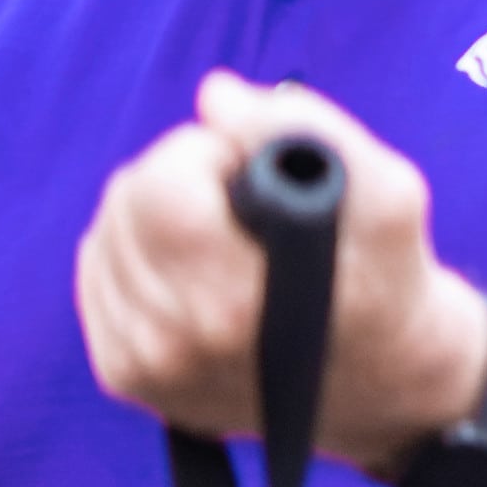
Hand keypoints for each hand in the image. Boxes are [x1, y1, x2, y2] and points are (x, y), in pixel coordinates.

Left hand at [75, 76, 486, 461]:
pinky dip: (136, 254)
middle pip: (126, 200)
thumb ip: (302, 127)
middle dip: (181, 178)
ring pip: (106, 231)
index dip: (207, 154)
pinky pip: (97, 272)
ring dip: (156, 217)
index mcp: (229, 305)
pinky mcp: (122, 374)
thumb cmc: (389, 285)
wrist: (384, 389)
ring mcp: (140, 366)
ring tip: (223, 240)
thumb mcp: (386, 197)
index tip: (251, 171)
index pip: (161, 182)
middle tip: (242, 205)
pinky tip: (190, 268)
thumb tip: (215, 96)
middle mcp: (171, 345)